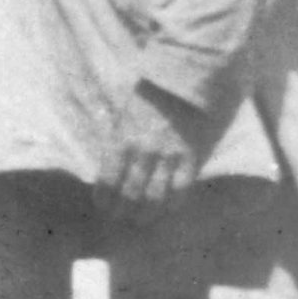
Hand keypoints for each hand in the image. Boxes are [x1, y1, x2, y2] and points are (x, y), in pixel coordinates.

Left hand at [99, 82, 204, 221]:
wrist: (186, 77)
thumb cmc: (151, 94)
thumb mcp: (125, 115)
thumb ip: (120, 143)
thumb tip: (115, 169)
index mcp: (120, 140)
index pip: (107, 181)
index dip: (105, 200)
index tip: (105, 209)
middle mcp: (142, 152)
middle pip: (130, 194)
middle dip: (125, 211)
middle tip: (124, 220)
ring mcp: (168, 155)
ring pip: (155, 196)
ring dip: (148, 213)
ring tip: (144, 220)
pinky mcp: (192, 156)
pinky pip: (182, 188)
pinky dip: (174, 201)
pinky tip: (170, 208)